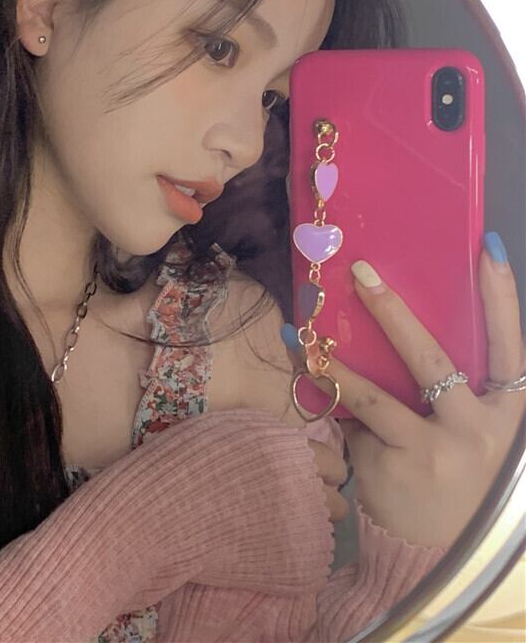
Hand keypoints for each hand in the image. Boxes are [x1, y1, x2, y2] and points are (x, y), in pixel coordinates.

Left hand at [307, 242, 525, 548]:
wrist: (441, 555)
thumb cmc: (457, 480)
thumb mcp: (470, 435)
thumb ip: (448, 394)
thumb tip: (392, 331)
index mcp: (507, 413)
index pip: (510, 346)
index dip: (501, 298)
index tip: (488, 248)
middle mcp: (479, 429)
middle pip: (432, 358)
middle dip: (392, 312)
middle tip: (361, 273)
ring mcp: (437, 451)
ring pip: (373, 396)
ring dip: (332, 366)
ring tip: (298, 338)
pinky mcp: (396, 470)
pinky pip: (355, 432)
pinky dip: (340, 425)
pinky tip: (331, 424)